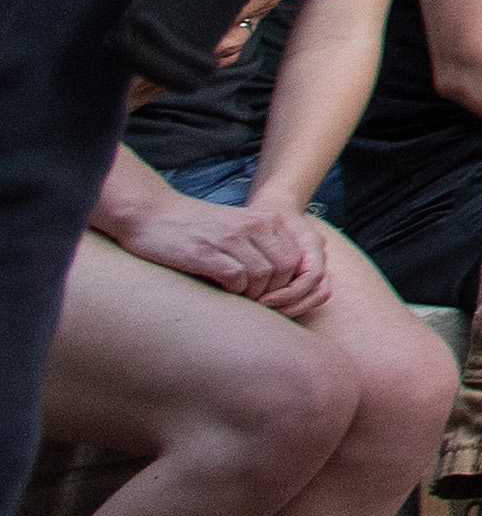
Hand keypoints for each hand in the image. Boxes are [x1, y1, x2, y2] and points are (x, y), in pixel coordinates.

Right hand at [127, 197, 326, 310]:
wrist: (150, 215)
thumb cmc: (194, 228)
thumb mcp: (236, 228)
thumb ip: (260, 245)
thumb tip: (284, 280)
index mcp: (264, 219)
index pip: (296, 257)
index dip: (286, 281)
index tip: (269, 292)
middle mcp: (252, 225)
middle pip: (286, 268)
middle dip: (274, 291)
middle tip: (255, 300)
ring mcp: (230, 238)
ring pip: (264, 275)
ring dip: (252, 294)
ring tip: (237, 297)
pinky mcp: (206, 252)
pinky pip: (236, 279)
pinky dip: (232, 291)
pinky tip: (220, 290)